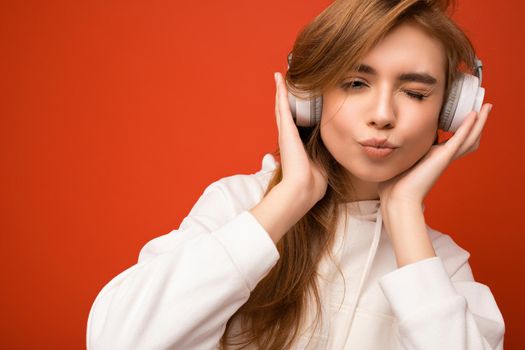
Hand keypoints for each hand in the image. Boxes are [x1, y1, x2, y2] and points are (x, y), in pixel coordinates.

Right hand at [273, 72, 327, 204]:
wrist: (302, 189)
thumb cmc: (312, 183)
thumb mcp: (321, 165)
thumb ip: (323, 157)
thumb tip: (331, 153)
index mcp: (296, 145)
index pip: (295, 123)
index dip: (293, 110)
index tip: (295, 100)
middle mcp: (288, 137)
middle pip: (285, 111)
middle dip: (284, 97)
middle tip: (283, 81)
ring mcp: (285, 132)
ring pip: (281, 106)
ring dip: (280, 90)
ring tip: (279, 76)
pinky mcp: (286, 130)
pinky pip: (282, 106)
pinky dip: (280, 92)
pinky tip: (279, 79)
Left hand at [377, 103, 492, 208]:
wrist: (397, 198)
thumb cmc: (394, 186)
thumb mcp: (399, 163)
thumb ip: (400, 155)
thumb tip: (387, 149)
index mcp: (433, 158)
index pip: (453, 143)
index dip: (461, 131)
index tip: (465, 117)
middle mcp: (442, 157)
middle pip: (467, 140)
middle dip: (477, 125)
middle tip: (485, 109)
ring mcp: (444, 157)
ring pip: (469, 138)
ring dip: (479, 123)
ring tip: (488, 107)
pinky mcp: (442, 157)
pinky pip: (459, 139)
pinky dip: (468, 127)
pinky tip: (474, 115)